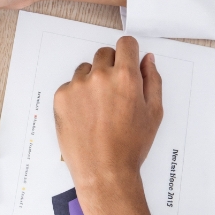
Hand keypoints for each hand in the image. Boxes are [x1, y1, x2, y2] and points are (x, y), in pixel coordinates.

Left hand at [53, 36, 163, 214]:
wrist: (103, 170)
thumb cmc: (130, 145)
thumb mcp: (153, 112)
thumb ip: (152, 80)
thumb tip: (147, 59)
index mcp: (126, 77)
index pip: (126, 44)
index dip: (129, 51)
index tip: (128, 59)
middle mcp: (100, 76)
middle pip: (104, 53)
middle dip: (111, 66)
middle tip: (114, 91)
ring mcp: (77, 85)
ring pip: (86, 69)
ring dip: (93, 80)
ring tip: (99, 108)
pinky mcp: (61, 96)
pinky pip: (70, 85)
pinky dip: (77, 95)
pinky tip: (85, 115)